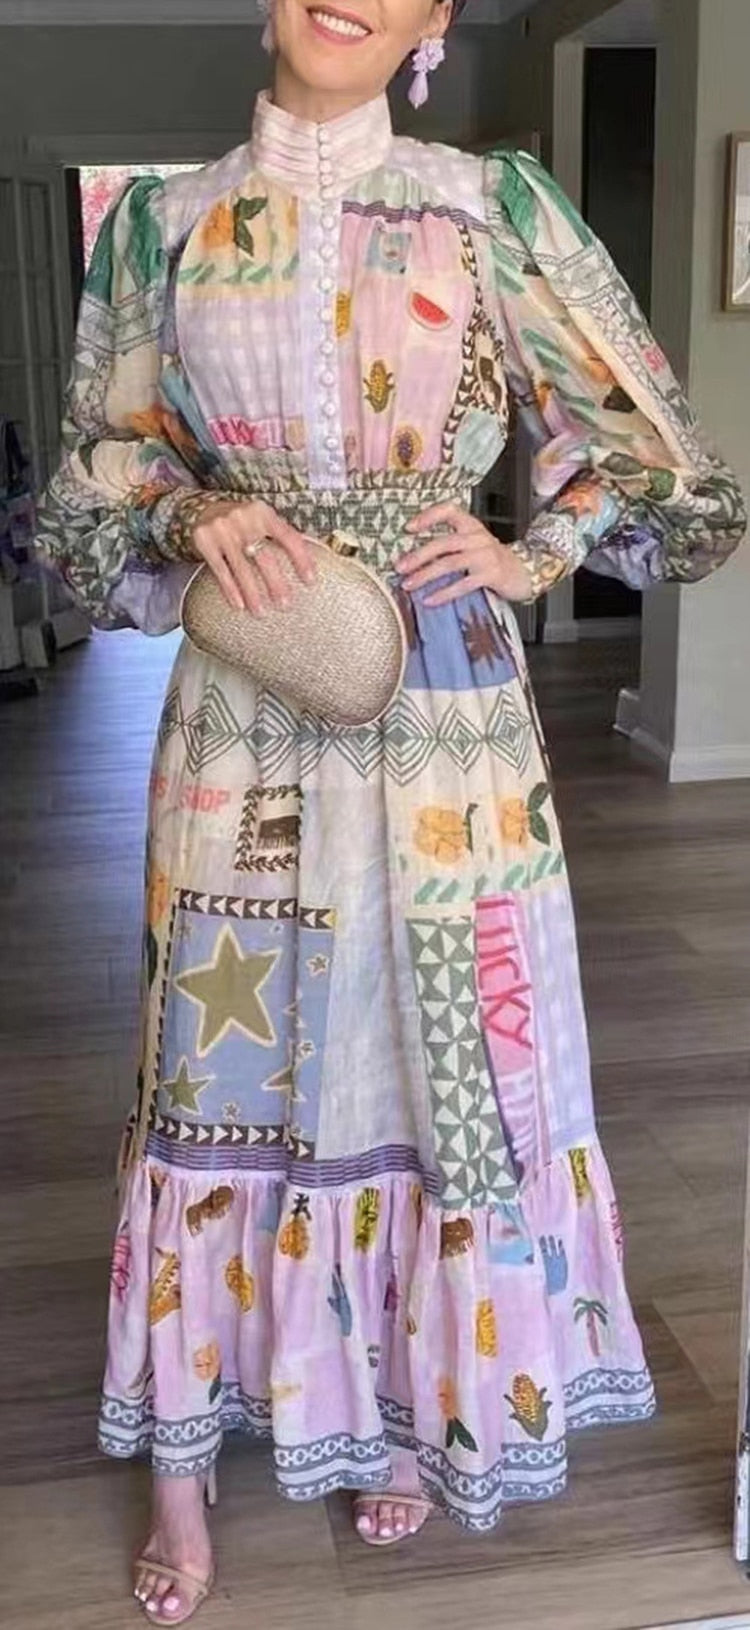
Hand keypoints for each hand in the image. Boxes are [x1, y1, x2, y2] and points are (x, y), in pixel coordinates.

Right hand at [192, 498, 316, 614]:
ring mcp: (222, 529)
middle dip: (275, 583)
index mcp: (264, 512)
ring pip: (241, 567)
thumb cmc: (241, 522)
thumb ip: (280, 535)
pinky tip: (239, 605)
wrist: (201, 509)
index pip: (288, 537)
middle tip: (285, 604)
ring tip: (261, 612)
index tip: (310, 582)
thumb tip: (313, 560)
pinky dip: (230, 589)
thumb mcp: (261, 520)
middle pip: (264, 555)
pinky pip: (220, 570)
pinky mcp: (204, 541)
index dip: (301, 559)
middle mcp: (243, 518)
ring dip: (252, 593)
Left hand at [396, 503, 532, 606]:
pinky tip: (429, 600)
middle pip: (443, 543)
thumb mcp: (474, 544)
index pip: (449, 511)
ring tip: (409, 584)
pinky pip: (462, 584)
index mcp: (472, 526)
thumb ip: (451, 545)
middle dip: (418, 556)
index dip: (428, 516)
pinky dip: (443, 593)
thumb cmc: (493, 560)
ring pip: (449, 563)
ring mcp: (485, 556)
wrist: (524, 573)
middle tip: (400, 567)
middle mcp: (478, 537)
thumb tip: (416, 557)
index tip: (409, 528)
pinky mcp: (490, 575)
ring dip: (425, 575)